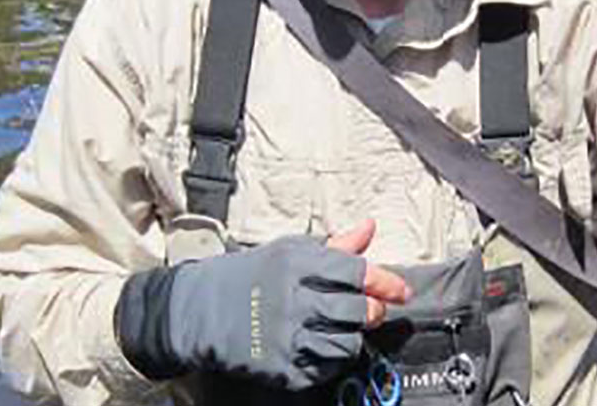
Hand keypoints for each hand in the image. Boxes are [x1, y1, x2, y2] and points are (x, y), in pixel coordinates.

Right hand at [113, 221, 412, 390]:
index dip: (385, 282)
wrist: (196, 312)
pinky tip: (320, 345)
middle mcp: (295, 301)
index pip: (357, 272)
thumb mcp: (287, 251)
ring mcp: (288, 338)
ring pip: (348, 343)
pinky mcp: (282, 368)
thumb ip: (333, 246)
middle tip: (368, 309)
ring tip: (338, 327)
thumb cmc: (246, 277)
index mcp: (297, 265)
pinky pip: (327, 368)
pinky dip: (332, 359)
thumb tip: (369, 228)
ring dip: (352, 336)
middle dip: (372, 311)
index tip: (401, 291)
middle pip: (359, 311)